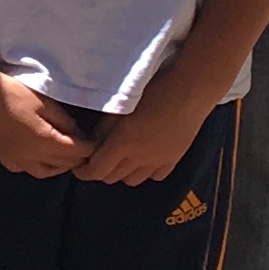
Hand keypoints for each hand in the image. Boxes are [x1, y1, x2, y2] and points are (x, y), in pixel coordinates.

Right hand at [0, 74, 91, 178]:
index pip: (76, 152)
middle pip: (63, 164)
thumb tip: (77, 133)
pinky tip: (39, 155)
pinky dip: (38, 166)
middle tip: (85, 147)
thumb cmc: (12, 92)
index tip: (97, 142)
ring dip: (59, 165)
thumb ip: (63, 120)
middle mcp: (31, 156)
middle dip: (77, 157)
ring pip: (45, 172)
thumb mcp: (44, 101)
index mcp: (44, 141)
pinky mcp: (3, 157)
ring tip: (65, 153)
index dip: (89, 147)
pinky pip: (26, 169)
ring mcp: (15, 159)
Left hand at [75, 89, 209, 185]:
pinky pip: (155, 176)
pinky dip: (145, 172)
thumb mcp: (120, 107)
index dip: (84, 171)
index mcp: (122, 143)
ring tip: (120, 158)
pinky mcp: (174, 159)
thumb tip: (92, 144)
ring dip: (122, 173)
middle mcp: (139, 157)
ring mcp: (158, 160)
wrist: (189, 89)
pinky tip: (144, 158)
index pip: (96, 171)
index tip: (79, 166)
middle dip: (100, 171)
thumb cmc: (152, 90)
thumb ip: (104, 129)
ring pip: (132, 180)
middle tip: (97, 159)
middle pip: (112, 178)